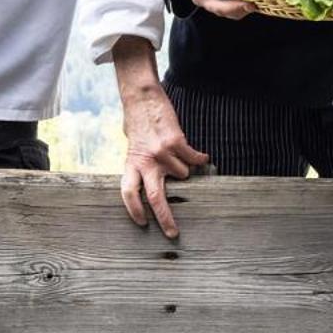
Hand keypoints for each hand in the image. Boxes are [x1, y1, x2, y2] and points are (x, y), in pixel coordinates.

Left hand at [119, 83, 209, 238]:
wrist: (142, 98)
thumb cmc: (137, 123)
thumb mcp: (134, 148)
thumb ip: (141, 165)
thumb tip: (153, 182)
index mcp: (132, 164)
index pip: (129, 194)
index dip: (135, 211)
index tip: (143, 223)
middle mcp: (146, 162)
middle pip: (155, 198)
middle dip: (165, 218)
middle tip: (173, 233)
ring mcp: (162, 153)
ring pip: (183, 175)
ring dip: (186, 169)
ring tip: (180, 155)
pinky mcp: (177, 143)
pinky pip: (194, 160)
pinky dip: (200, 160)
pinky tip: (203, 158)